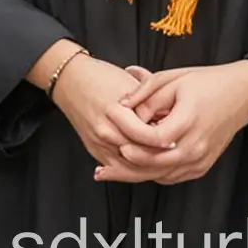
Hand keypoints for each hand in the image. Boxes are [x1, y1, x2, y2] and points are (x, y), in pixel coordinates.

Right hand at [46, 53, 176, 175]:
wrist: (68, 80)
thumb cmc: (98, 76)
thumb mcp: (129, 82)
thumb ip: (151, 101)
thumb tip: (174, 117)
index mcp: (114, 111)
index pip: (146, 136)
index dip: (165, 140)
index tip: (178, 139)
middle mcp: (105, 131)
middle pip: (141, 157)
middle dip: (161, 157)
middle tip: (178, 155)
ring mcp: (99, 144)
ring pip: (131, 169)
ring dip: (151, 168)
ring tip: (167, 164)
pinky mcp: (95, 151)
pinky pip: (119, 169)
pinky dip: (135, 170)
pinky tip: (149, 168)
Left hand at [99, 62, 247, 184]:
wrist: (241, 95)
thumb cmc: (206, 83)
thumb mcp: (171, 79)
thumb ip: (145, 94)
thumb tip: (121, 106)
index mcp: (188, 122)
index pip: (153, 139)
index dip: (130, 136)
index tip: (111, 132)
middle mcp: (196, 146)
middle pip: (155, 165)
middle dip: (126, 167)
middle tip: (101, 168)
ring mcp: (201, 159)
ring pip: (162, 175)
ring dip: (136, 175)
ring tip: (110, 172)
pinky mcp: (202, 165)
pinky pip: (173, 175)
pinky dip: (152, 173)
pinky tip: (135, 170)